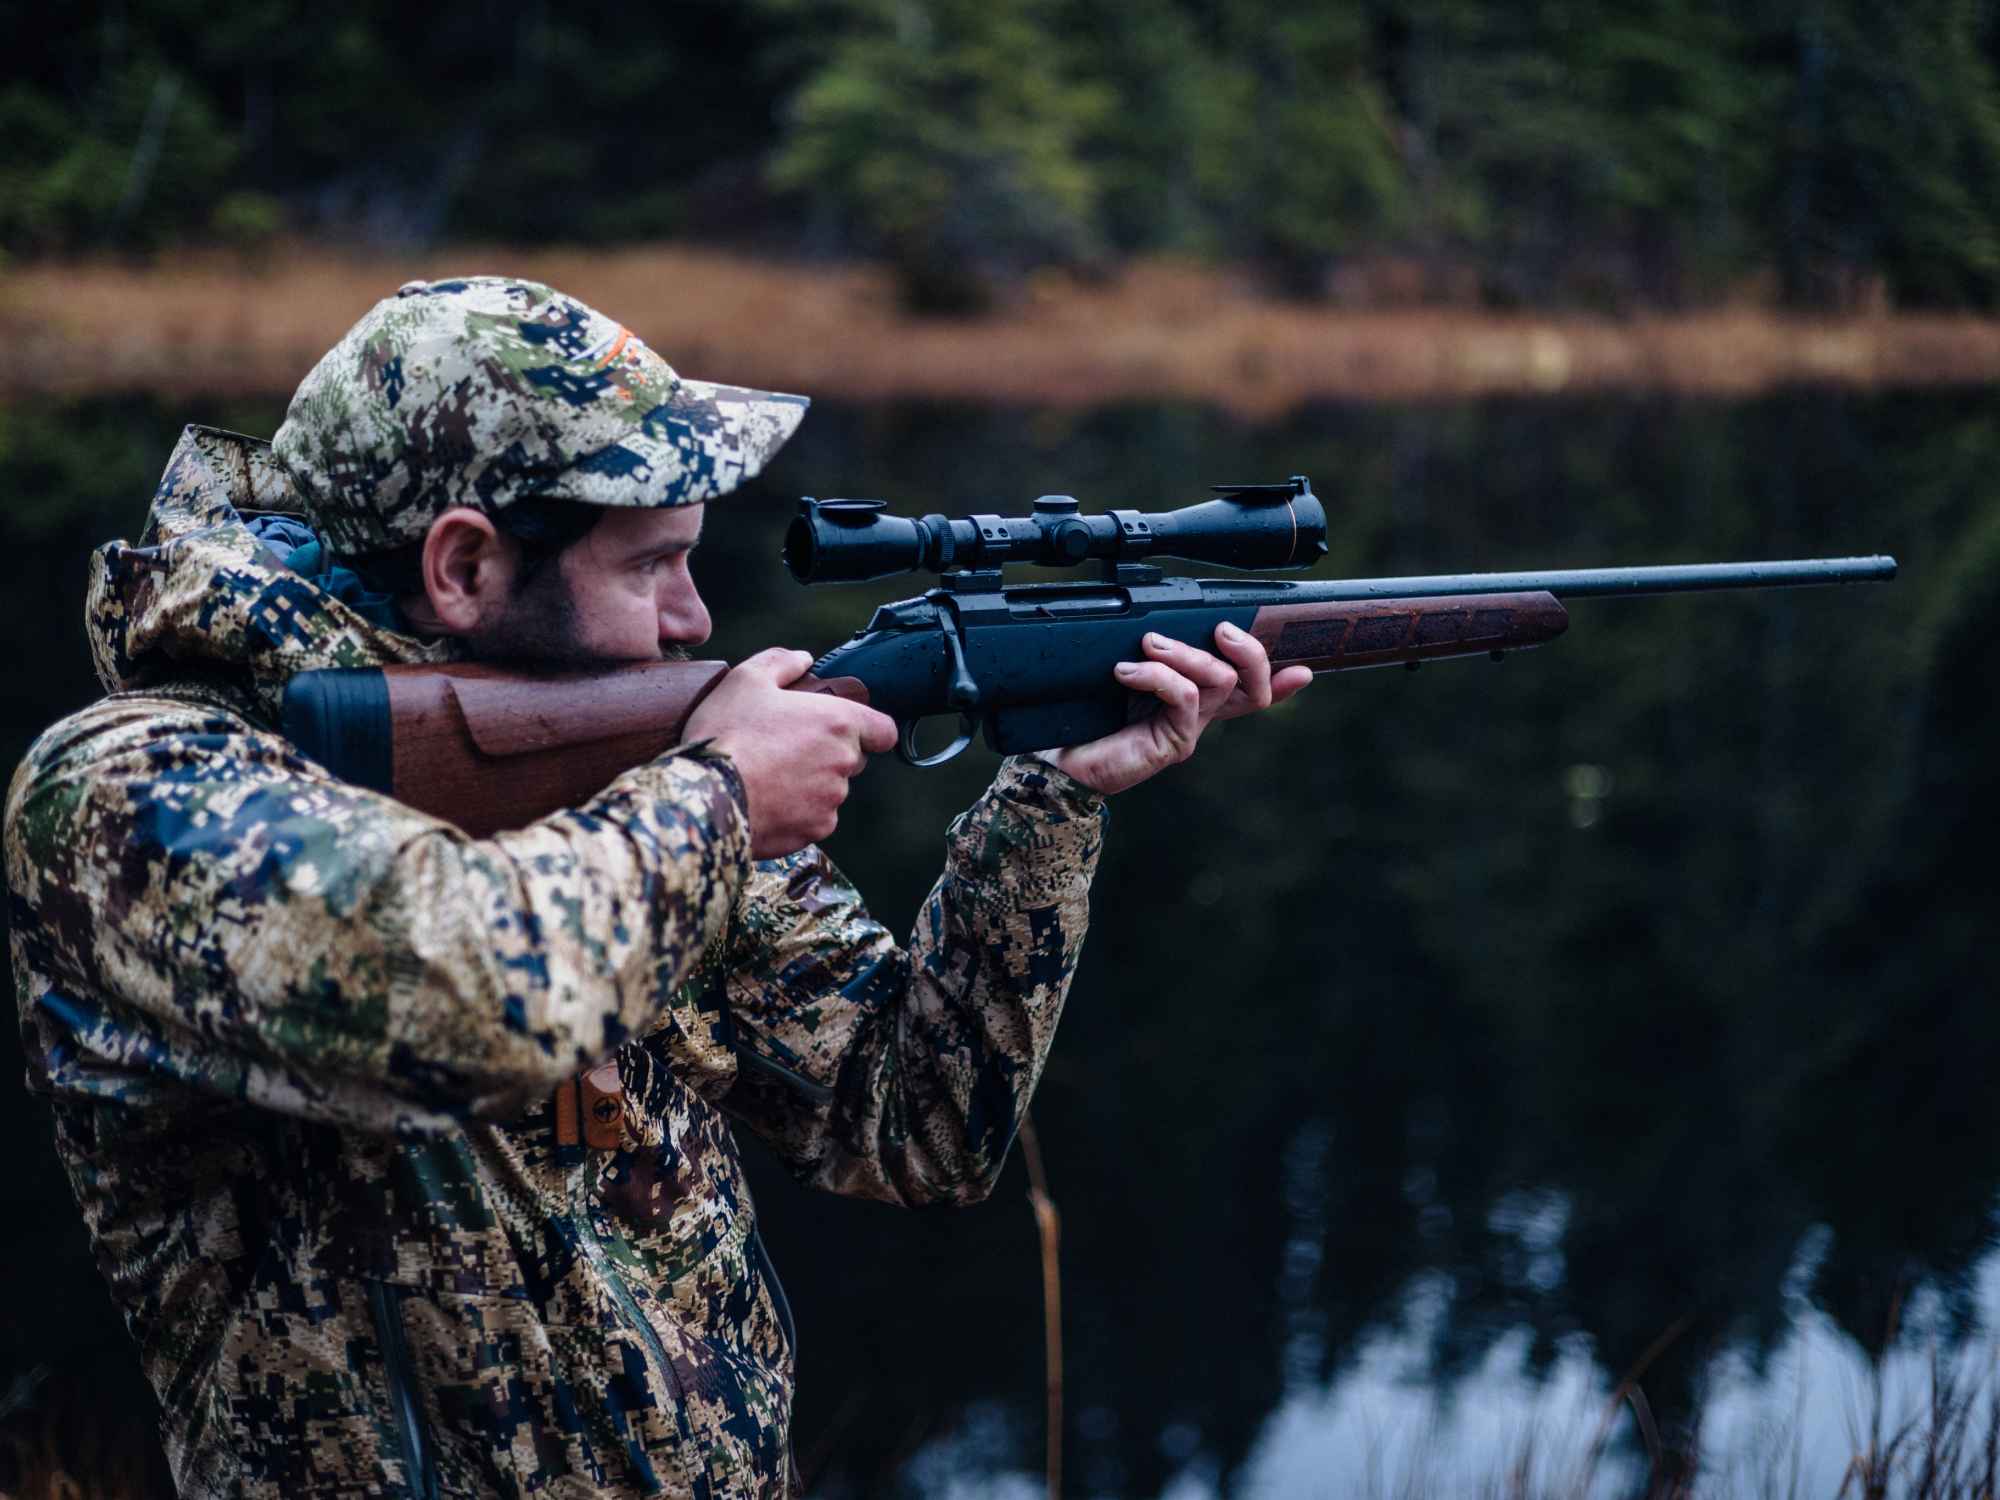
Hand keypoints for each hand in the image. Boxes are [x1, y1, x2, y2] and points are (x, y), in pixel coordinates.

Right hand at [684, 648, 898, 857]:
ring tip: (768, 776)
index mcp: (837, 723)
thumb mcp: (745, 680)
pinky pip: (813, 820)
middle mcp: (843, 763)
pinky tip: (764, 802)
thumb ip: (780, 662)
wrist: (705, 796)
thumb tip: (803, 659)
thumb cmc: (727, 733)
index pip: (883, 731)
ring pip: (830, 791)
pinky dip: (796, 813)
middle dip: (827, 754)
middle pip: (852, 759)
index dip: (869, 730)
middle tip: (786, 748)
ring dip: (810, 784)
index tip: (841, 729)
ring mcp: (830, 801)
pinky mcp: (813, 832)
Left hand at [1038, 623, 1311, 795]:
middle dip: (1247, 649)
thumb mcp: (1118, 673)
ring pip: (1218, 682)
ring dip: (1186, 652)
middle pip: (1251, 684)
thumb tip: (1153, 621)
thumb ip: (1145, 653)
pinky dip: (1157, 674)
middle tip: (1221, 628)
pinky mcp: (1171, 744)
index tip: (1303, 669)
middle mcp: (1196, 716)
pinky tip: (1126, 671)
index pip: (1245, 688)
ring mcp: (1186, 731)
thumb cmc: (1081, 716)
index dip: (1279, 679)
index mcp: (1189, 698)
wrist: (1053, 760)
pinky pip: (1184, 697)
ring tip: (1149, 644)